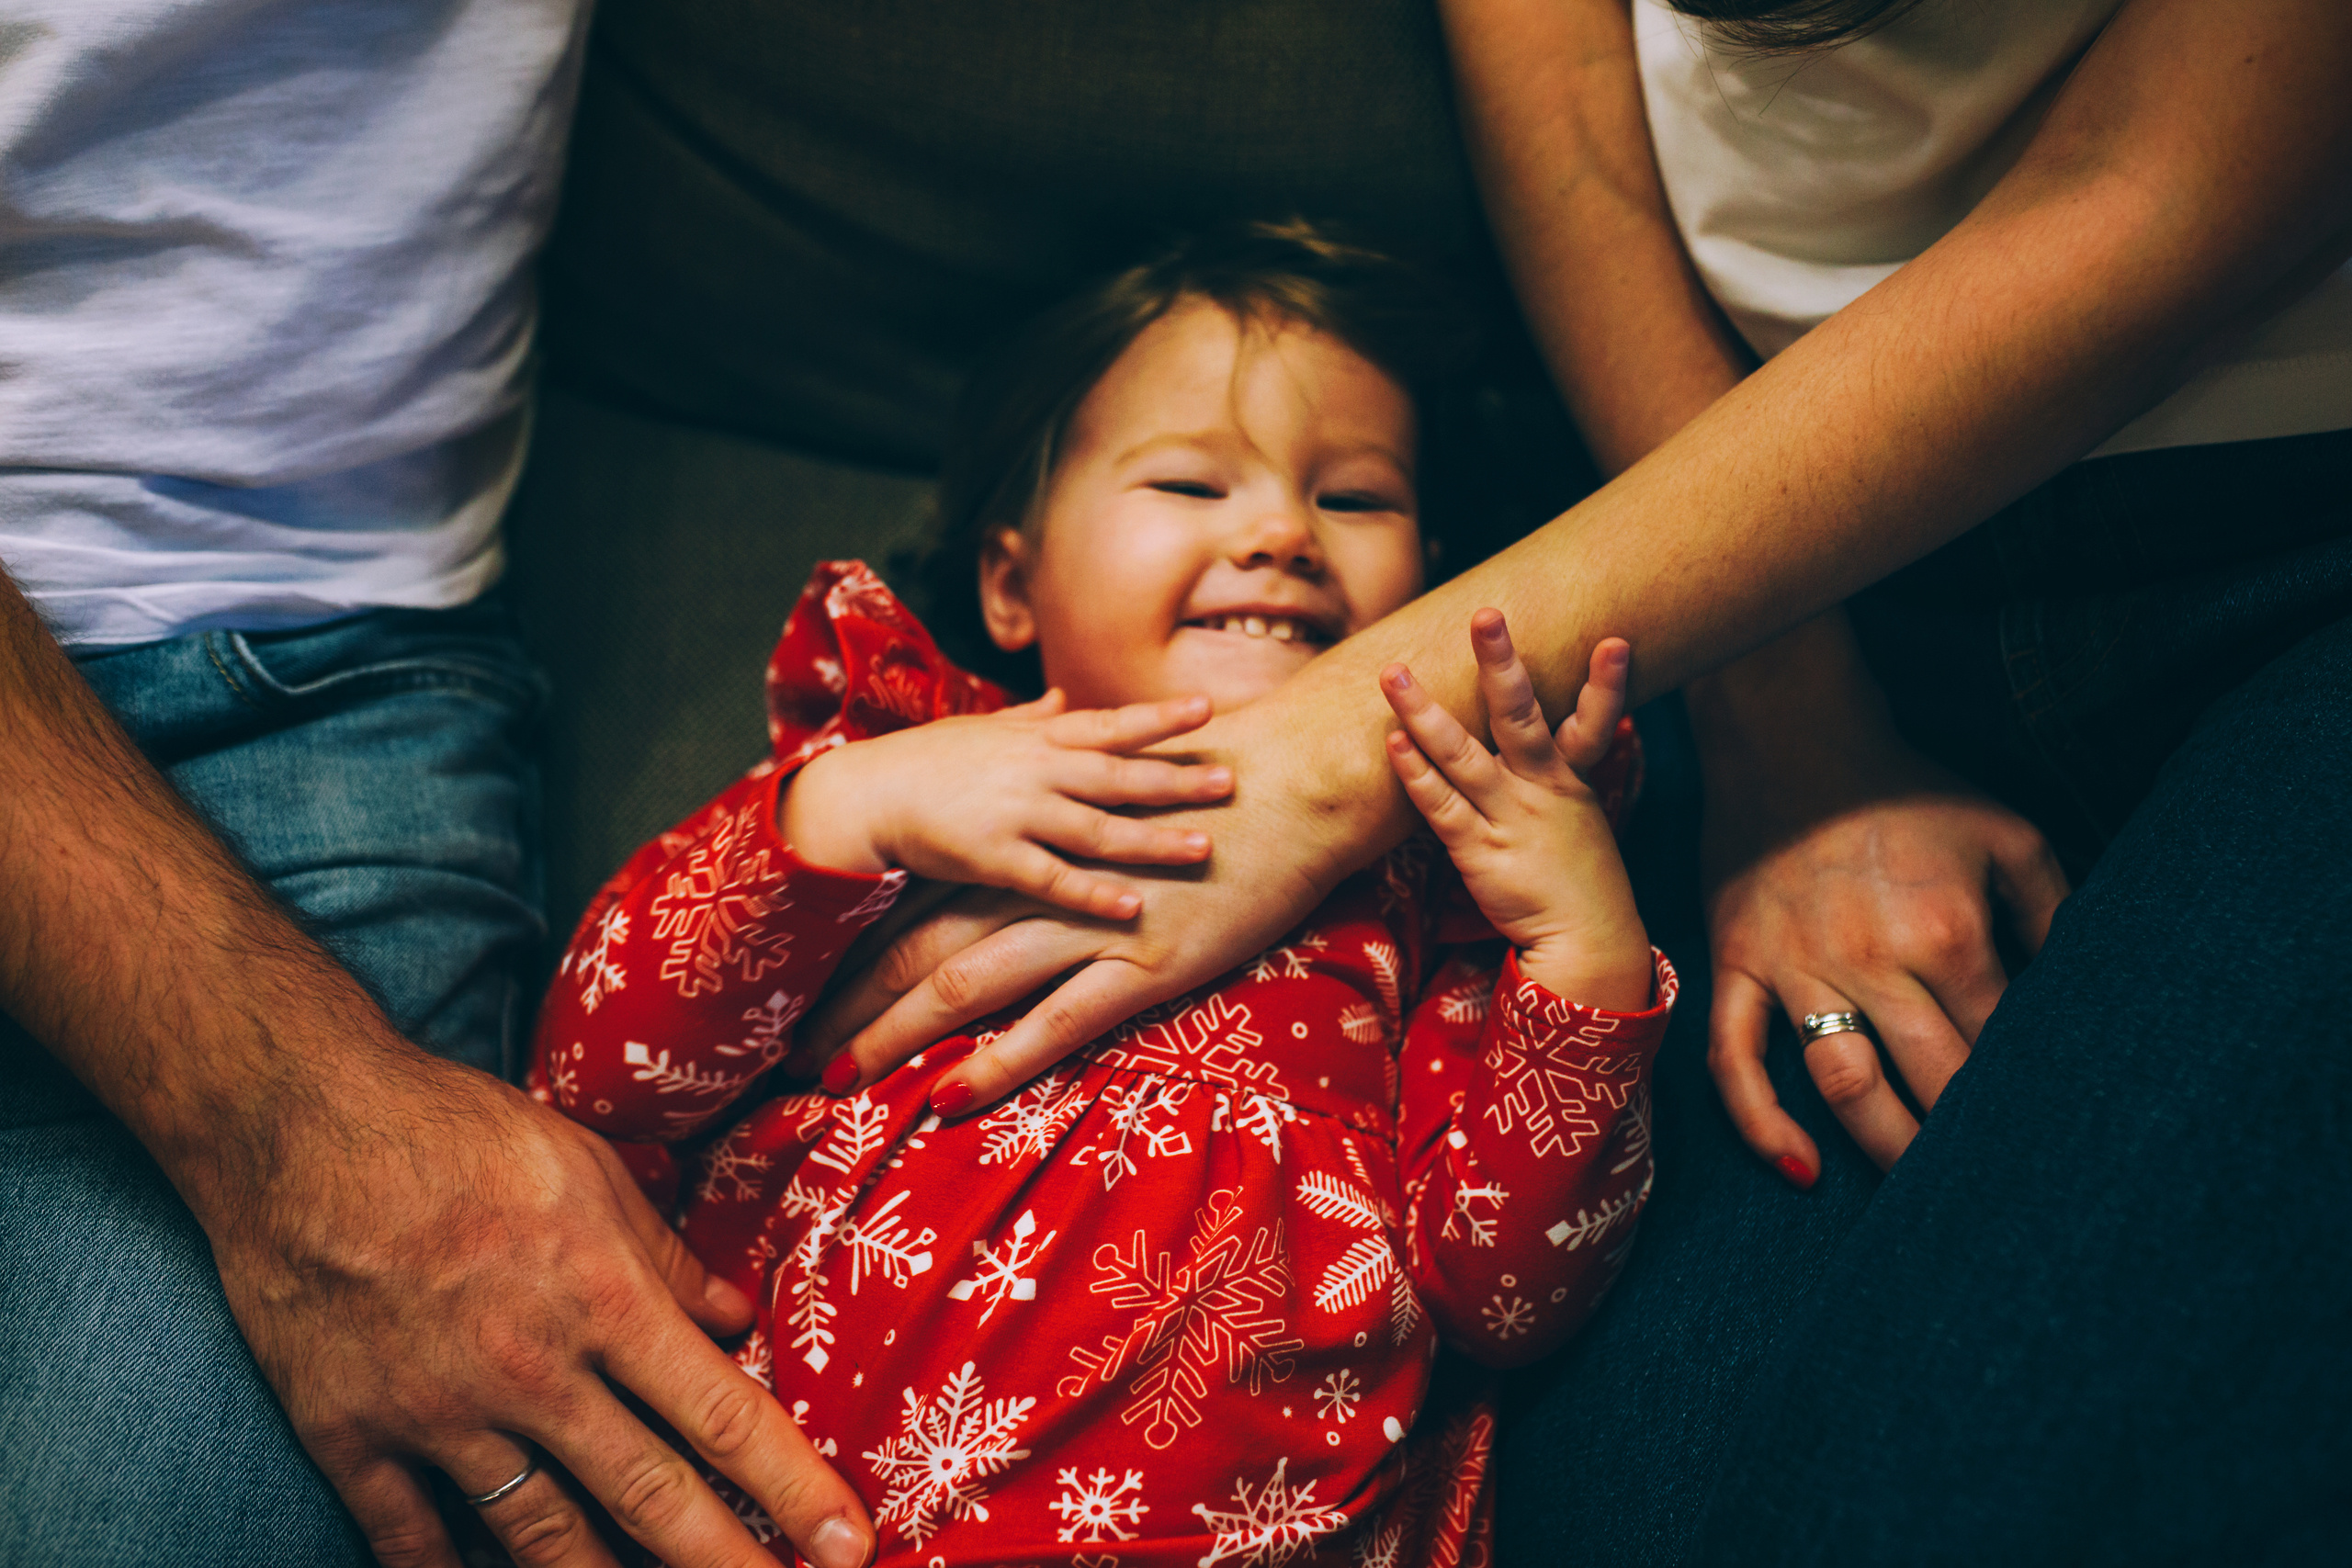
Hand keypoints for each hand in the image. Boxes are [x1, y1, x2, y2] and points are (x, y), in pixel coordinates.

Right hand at [208, 1046, 872, 1567]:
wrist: (300, 1126)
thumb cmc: (456, 1131)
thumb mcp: (588, 1167)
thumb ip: (663, 1253)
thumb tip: (734, 1316)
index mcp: (604, 1299)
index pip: (724, 1417)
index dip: (793, 1491)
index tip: (848, 1545)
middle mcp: (533, 1372)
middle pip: (652, 1498)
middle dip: (728, 1567)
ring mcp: (440, 1414)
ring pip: (542, 1537)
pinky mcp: (354, 1435)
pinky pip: (412, 1540)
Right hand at [782, 689, 1232, 920]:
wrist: (862, 797)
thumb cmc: (924, 763)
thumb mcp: (980, 731)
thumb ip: (1030, 718)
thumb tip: (1066, 695)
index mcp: (1033, 739)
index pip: (1108, 724)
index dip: (1158, 719)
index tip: (1208, 708)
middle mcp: (1032, 770)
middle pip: (1117, 774)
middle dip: (1176, 777)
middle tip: (1231, 780)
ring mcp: (1014, 814)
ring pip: (1096, 828)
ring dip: (1152, 838)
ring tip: (1204, 847)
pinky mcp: (992, 859)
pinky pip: (1053, 879)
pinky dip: (1094, 892)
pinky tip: (1134, 904)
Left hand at [795, 692, 1385, 1107]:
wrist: (1289, 780)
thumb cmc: (1210, 796)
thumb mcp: (1117, 815)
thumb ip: (1066, 842)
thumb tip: (1027, 868)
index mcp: (1033, 854)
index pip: (922, 908)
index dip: (859, 954)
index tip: (810, 994)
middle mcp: (1041, 888)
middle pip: (920, 947)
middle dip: (851, 1002)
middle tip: (791, 1051)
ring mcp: (1088, 926)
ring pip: (967, 985)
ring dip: (895, 1034)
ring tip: (837, 1078)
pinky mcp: (1142, 962)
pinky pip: (1054, 1023)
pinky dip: (997, 1061)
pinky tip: (948, 1096)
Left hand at [1378, 609, 1650, 1008]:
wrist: (1585, 942)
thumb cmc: (1576, 873)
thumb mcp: (1577, 814)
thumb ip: (1558, 769)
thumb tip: (1558, 725)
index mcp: (1570, 780)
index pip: (1593, 722)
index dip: (1606, 684)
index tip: (1617, 641)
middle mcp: (1541, 792)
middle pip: (1520, 718)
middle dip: (1502, 664)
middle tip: (1486, 615)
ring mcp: (1509, 821)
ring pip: (1464, 757)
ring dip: (1425, 712)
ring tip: (1394, 672)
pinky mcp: (1479, 854)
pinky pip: (1442, 809)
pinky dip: (1417, 776)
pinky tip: (1393, 744)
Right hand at [1696, 682, 2068, 1180]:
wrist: (1791, 738)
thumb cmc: (1904, 790)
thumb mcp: (2006, 834)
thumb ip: (2055, 913)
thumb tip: (2078, 988)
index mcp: (1947, 932)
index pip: (1998, 1042)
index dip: (2025, 1093)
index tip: (2045, 1132)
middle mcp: (1871, 961)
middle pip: (1933, 1082)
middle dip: (1969, 1142)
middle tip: (1995, 1183)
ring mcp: (1796, 968)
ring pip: (1844, 1086)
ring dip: (1886, 1147)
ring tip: (1916, 1191)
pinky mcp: (1737, 965)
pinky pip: (1735, 1059)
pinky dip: (1761, 1123)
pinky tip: (1799, 1170)